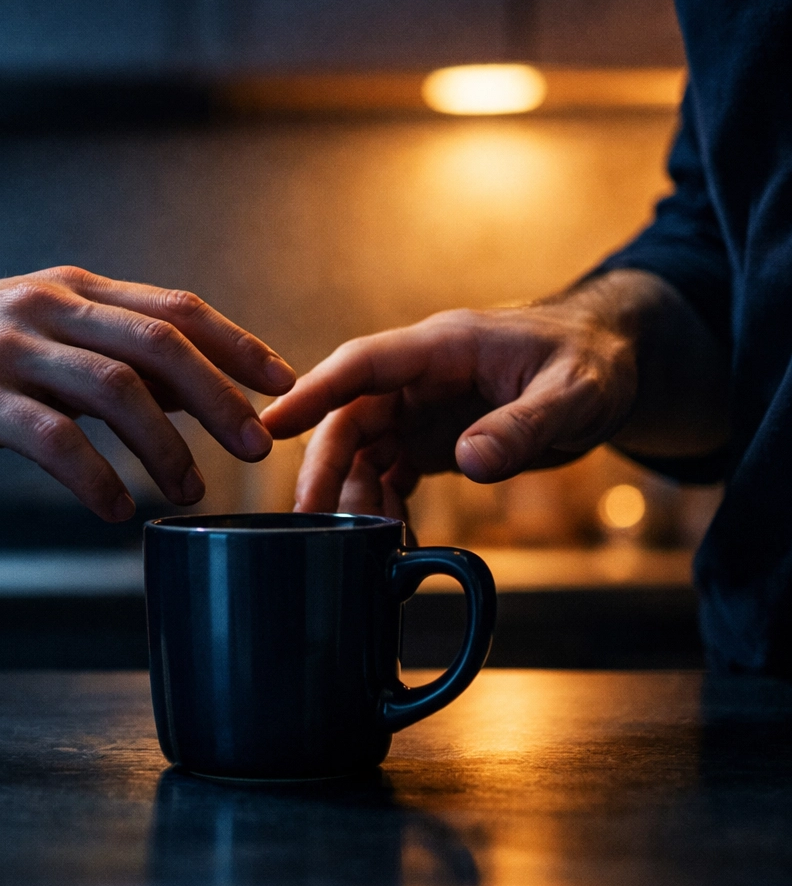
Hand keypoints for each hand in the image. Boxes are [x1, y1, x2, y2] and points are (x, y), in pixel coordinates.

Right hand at [0, 267, 294, 520]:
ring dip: (165, 448)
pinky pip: (52, 440)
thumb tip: (188, 392)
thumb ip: (107, 354)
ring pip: (115, 391)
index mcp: (75, 291)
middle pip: (161, 346)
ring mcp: (10, 348)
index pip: (177, 309)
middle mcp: (50, 308)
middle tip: (258, 448)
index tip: (284, 383)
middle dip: (220, 399)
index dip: (237, 345)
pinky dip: (94, 479)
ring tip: (191, 492)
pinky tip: (115, 511)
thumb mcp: (39, 334)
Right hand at [261, 283, 641, 517]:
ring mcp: (425, 408)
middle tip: (309, 516)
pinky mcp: (434, 437)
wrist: (611, 365)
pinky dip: (383, 502)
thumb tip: (470, 463)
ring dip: (354, 491)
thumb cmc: (595, 360)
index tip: (273, 425)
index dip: (314, 393)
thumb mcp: (575, 392)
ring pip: (364, 448)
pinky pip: (391, 469)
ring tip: (361, 538)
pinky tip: (388, 533)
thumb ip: (523, 425)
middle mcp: (423, 376)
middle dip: (326, 465)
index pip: (363, 365)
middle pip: (352, 415)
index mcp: (444, 347)